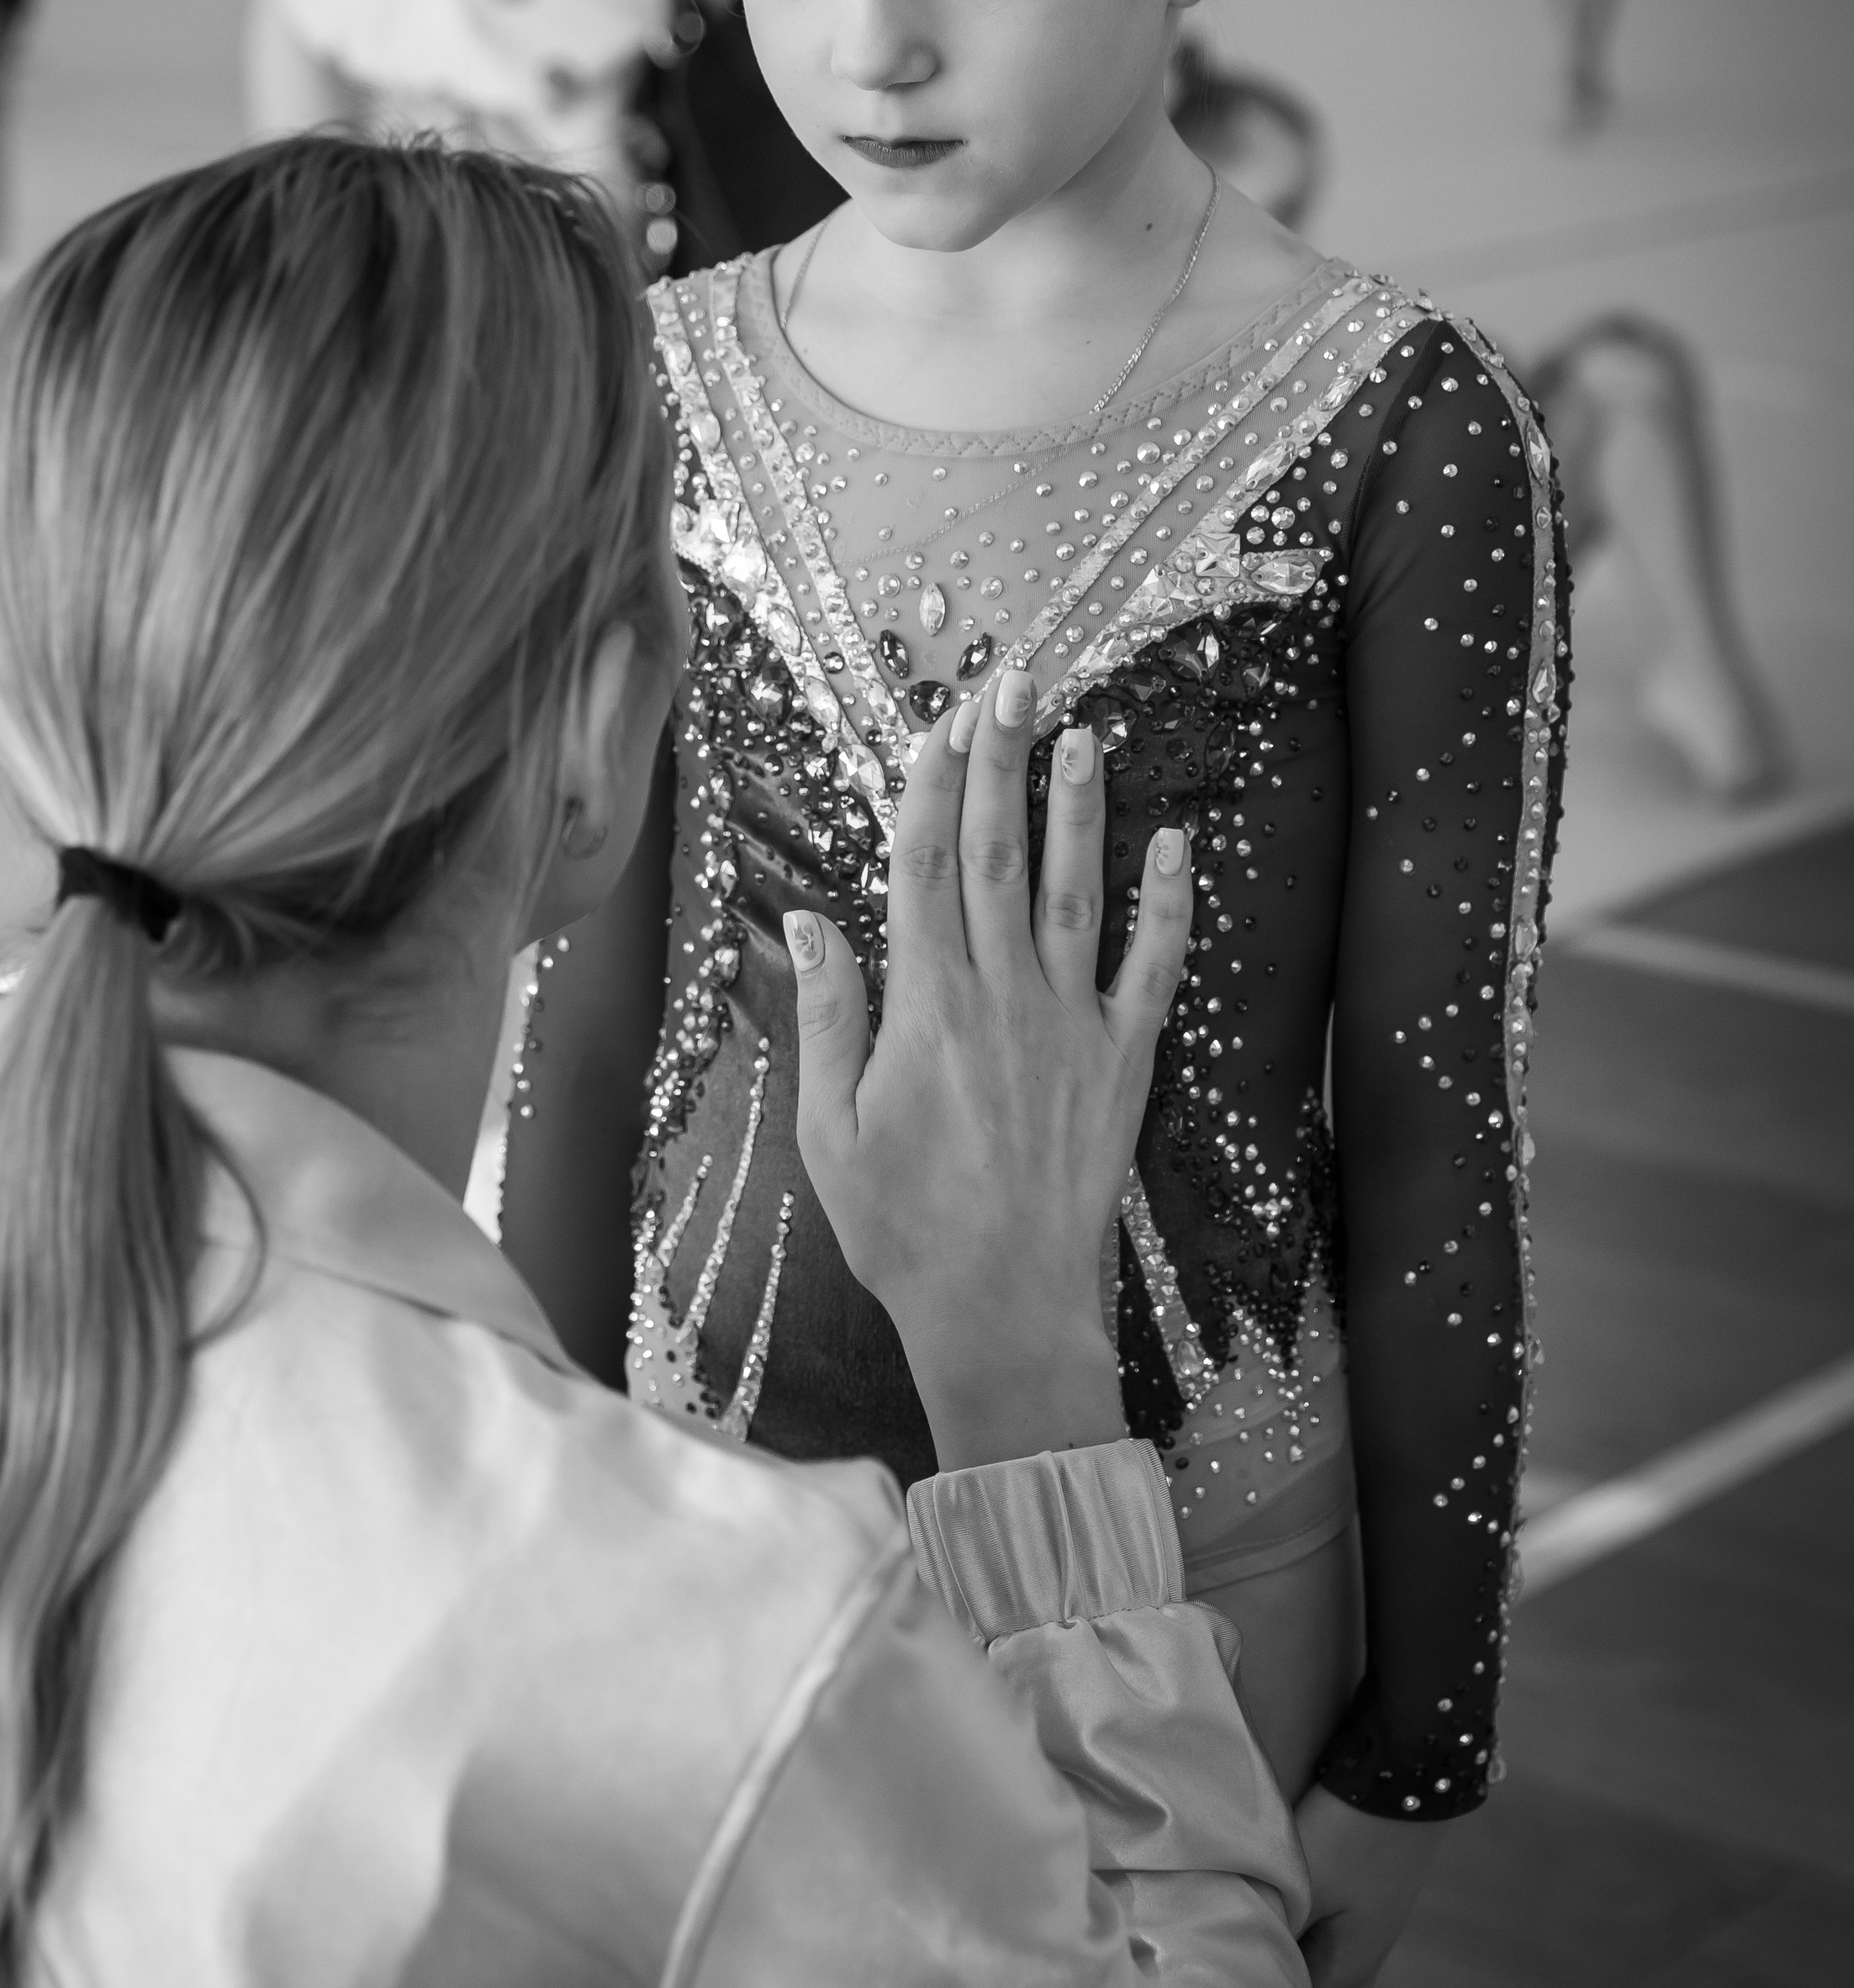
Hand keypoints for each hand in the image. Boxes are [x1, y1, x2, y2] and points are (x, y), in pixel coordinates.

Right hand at [786, 664, 1191, 1471]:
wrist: (1004, 1307)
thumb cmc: (903, 1227)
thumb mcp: (829, 1127)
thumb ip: (828, 1016)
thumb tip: (811, 920)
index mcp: (925, 1003)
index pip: (924, 863)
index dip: (930, 783)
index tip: (937, 721)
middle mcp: (1003, 993)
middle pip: (997, 852)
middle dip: (999, 760)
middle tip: (1010, 680)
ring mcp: (1071, 1022)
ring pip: (1076, 888)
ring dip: (1077, 804)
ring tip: (1081, 730)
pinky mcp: (1124, 1060)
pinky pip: (1154, 966)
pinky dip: (1170, 901)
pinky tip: (1176, 840)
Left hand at [1293, 1782, 1444, 1987]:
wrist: (1411, 1769)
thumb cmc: (1349, 1827)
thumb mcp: (1303, 1880)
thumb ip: (1274, 1929)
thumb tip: (1247, 1968)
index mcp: (1350, 1963)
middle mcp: (1366, 1954)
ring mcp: (1374, 1925)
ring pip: (1343, 1987)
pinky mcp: (1373, 1896)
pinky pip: (1344, 1955)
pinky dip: (1325, 1975)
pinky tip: (1317, 1966)